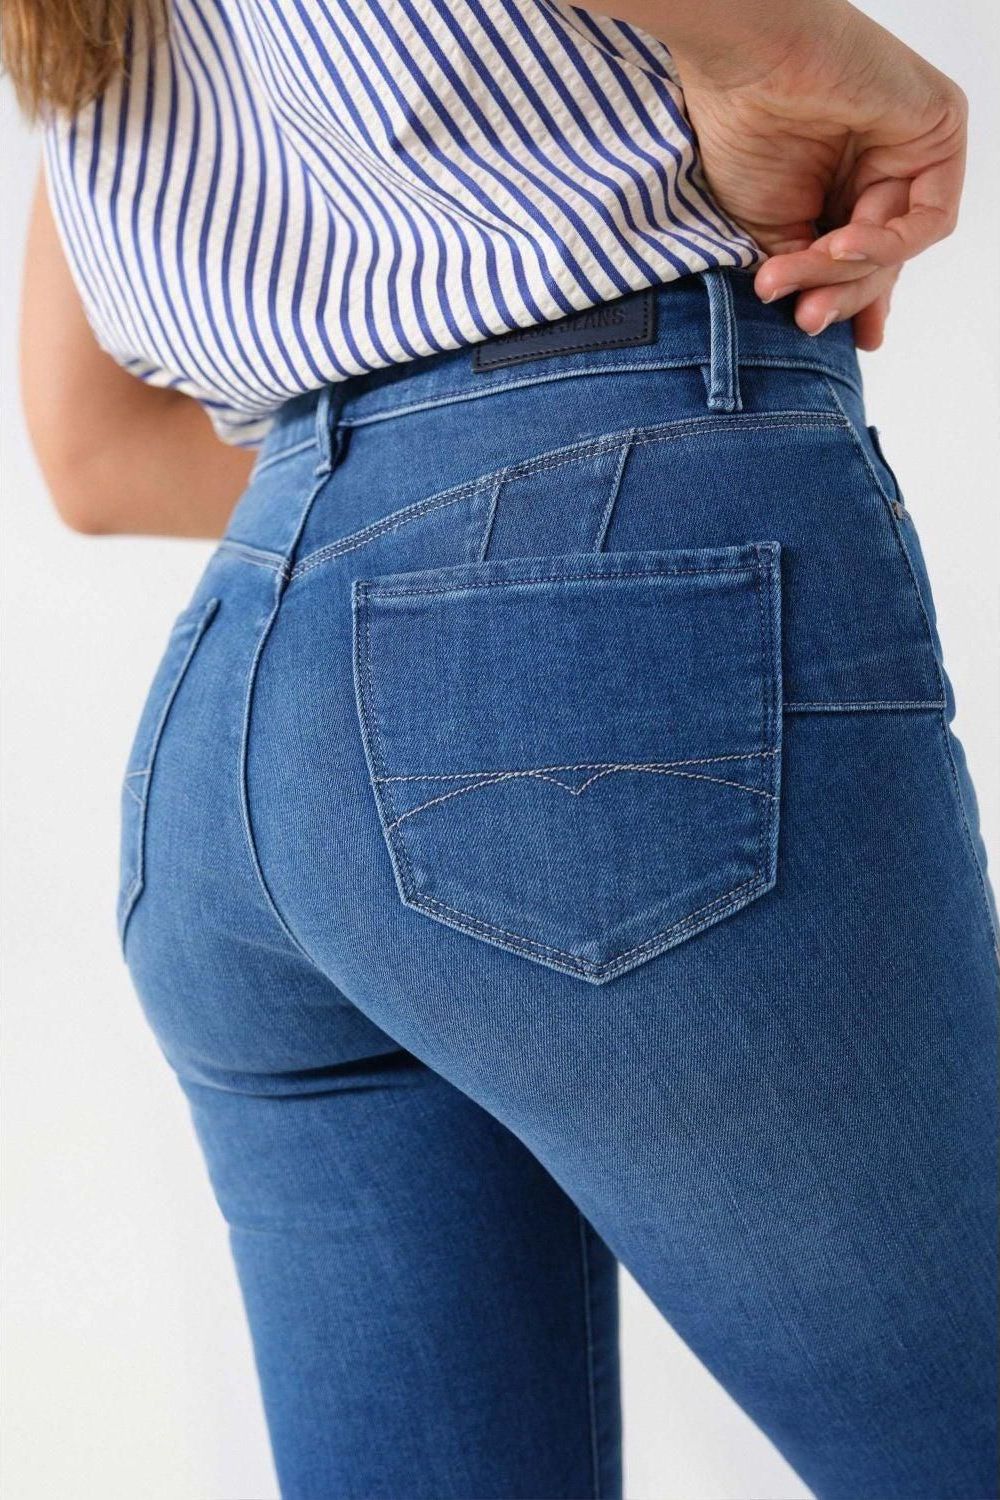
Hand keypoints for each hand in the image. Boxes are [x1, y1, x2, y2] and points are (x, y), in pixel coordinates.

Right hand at [671, 1, 966, 347]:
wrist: (746, 59)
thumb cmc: (740, 128)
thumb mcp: (768, 230)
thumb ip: (805, 271)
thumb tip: (817, 321)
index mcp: (840, 185)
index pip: (859, 260)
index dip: (846, 305)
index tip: (817, 334)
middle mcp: (879, 166)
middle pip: (878, 263)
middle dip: (840, 297)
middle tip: (803, 319)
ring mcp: (912, 148)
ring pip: (897, 249)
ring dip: (846, 275)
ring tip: (795, 279)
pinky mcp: (941, 127)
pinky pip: (928, 220)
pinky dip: (884, 248)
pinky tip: (838, 248)